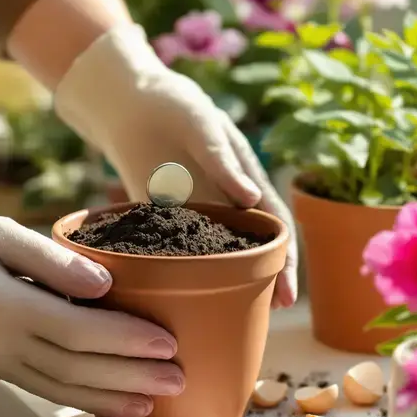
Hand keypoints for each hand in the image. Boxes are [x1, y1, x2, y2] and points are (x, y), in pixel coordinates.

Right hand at [0, 185, 184, 416]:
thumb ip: (53, 259)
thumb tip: (105, 283)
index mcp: (4, 307)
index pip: (81, 332)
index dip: (127, 340)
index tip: (167, 344)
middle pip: (78, 369)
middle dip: (132, 378)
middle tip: (178, 380)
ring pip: (61, 388)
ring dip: (110, 397)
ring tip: (153, 404)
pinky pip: (42, 386)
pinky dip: (78, 397)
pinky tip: (106, 400)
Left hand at [54, 23, 298, 307]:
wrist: (129, 101)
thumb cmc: (176, 106)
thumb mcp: (203, 126)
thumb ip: (224, 161)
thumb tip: (251, 199)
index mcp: (245, 178)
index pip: (274, 225)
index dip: (285, 259)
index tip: (288, 292)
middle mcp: (224, 200)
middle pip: (250, 246)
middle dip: (264, 280)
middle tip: (269, 312)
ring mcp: (193, 209)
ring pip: (216, 253)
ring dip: (227, 281)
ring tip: (233, 314)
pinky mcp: (159, 214)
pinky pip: (173, 246)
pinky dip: (182, 268)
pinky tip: (183, 294)